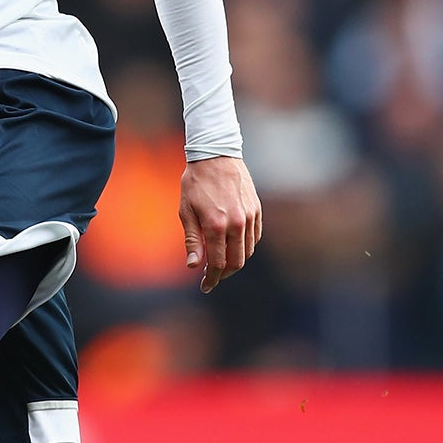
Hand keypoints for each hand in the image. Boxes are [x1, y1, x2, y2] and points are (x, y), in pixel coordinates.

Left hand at [178, 155, 261, 293]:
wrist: (215, 155)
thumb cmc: (195, 183)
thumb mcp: (185, 210)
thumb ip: (191, 240)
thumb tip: (193, 266)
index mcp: (216, 225)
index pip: (217, 263)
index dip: (211, 278)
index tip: (204, 286)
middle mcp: (237, 223)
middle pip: (236, 262)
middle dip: (223, 274)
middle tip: (211, 277)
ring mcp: (250, 217)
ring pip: (247, 251)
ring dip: (235, 262)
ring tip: (220, 263)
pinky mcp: (257, 210)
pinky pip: (255, 237)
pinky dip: (245, 247)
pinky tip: (233, 247)